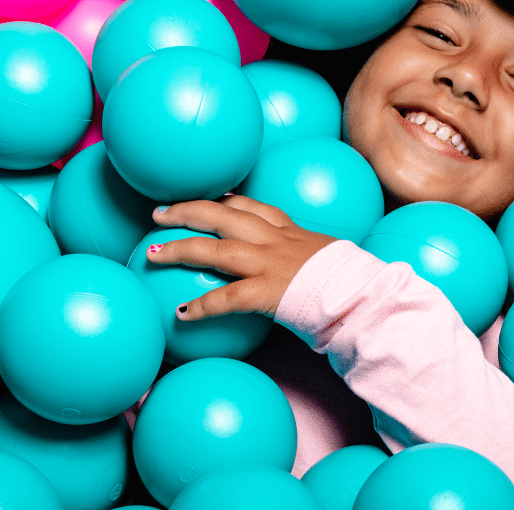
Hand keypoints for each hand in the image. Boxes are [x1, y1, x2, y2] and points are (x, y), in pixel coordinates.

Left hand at [146, 195, 336, 320]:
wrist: (362, 292)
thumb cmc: (351, 281)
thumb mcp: (329, 256)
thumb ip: (310, 258)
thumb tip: (303, 269)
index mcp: (289, 231)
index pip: (251, 206)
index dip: (223, 200)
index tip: (206, 200)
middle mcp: (274, 239)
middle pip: (222, 214)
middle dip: (187, 211)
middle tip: (159, 214)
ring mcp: (268, 263)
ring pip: (214, 248)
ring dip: (178, 248)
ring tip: (152, 253)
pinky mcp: (266, 290)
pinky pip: (225, 298)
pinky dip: (201, 306)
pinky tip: (182, 314)